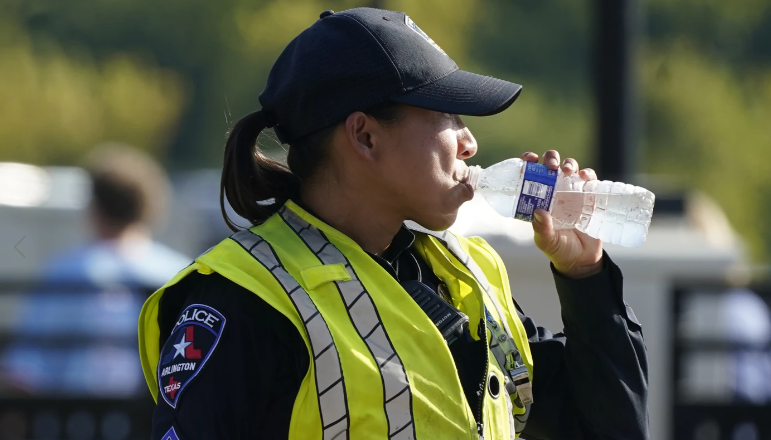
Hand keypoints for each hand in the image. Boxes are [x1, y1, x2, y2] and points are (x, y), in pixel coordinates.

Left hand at [521, 151, 603, 278]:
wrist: (582, 260)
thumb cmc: (559, 249)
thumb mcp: (546, 241)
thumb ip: (541, 229)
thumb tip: (539, 212)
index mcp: (539, 198)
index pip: (532, 174)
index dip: (529, 162)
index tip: (530, 159)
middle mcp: (555, 191)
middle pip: (552, 165)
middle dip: (551, 159)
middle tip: (550, 166)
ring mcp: (573, 192)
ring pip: (570, 167)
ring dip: (569, 164)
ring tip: (567, 171)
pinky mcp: (590, 197)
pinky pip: (590, 179)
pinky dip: (588, 174)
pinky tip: (584, 177)